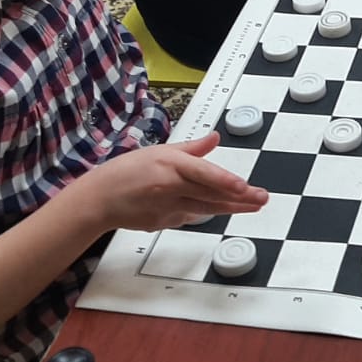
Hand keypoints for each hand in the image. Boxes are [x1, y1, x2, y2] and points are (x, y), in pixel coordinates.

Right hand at [92, 134, 267, 231]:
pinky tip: (218, 209)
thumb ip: (191, 148)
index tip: (244, 186)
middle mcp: (170, 187)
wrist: (100, 199)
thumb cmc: (127, 171)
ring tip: (252, 206)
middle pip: (210, 194)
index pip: (203, 173)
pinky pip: (190, 217)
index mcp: (169, 164)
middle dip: (239, 198)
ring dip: (230, 208)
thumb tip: (214, 138)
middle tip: (262, 198)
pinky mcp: (163, 223)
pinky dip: (203, 212)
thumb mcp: (160, 150)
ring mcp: (167, 208)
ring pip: (205, 209)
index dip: (225, 181)